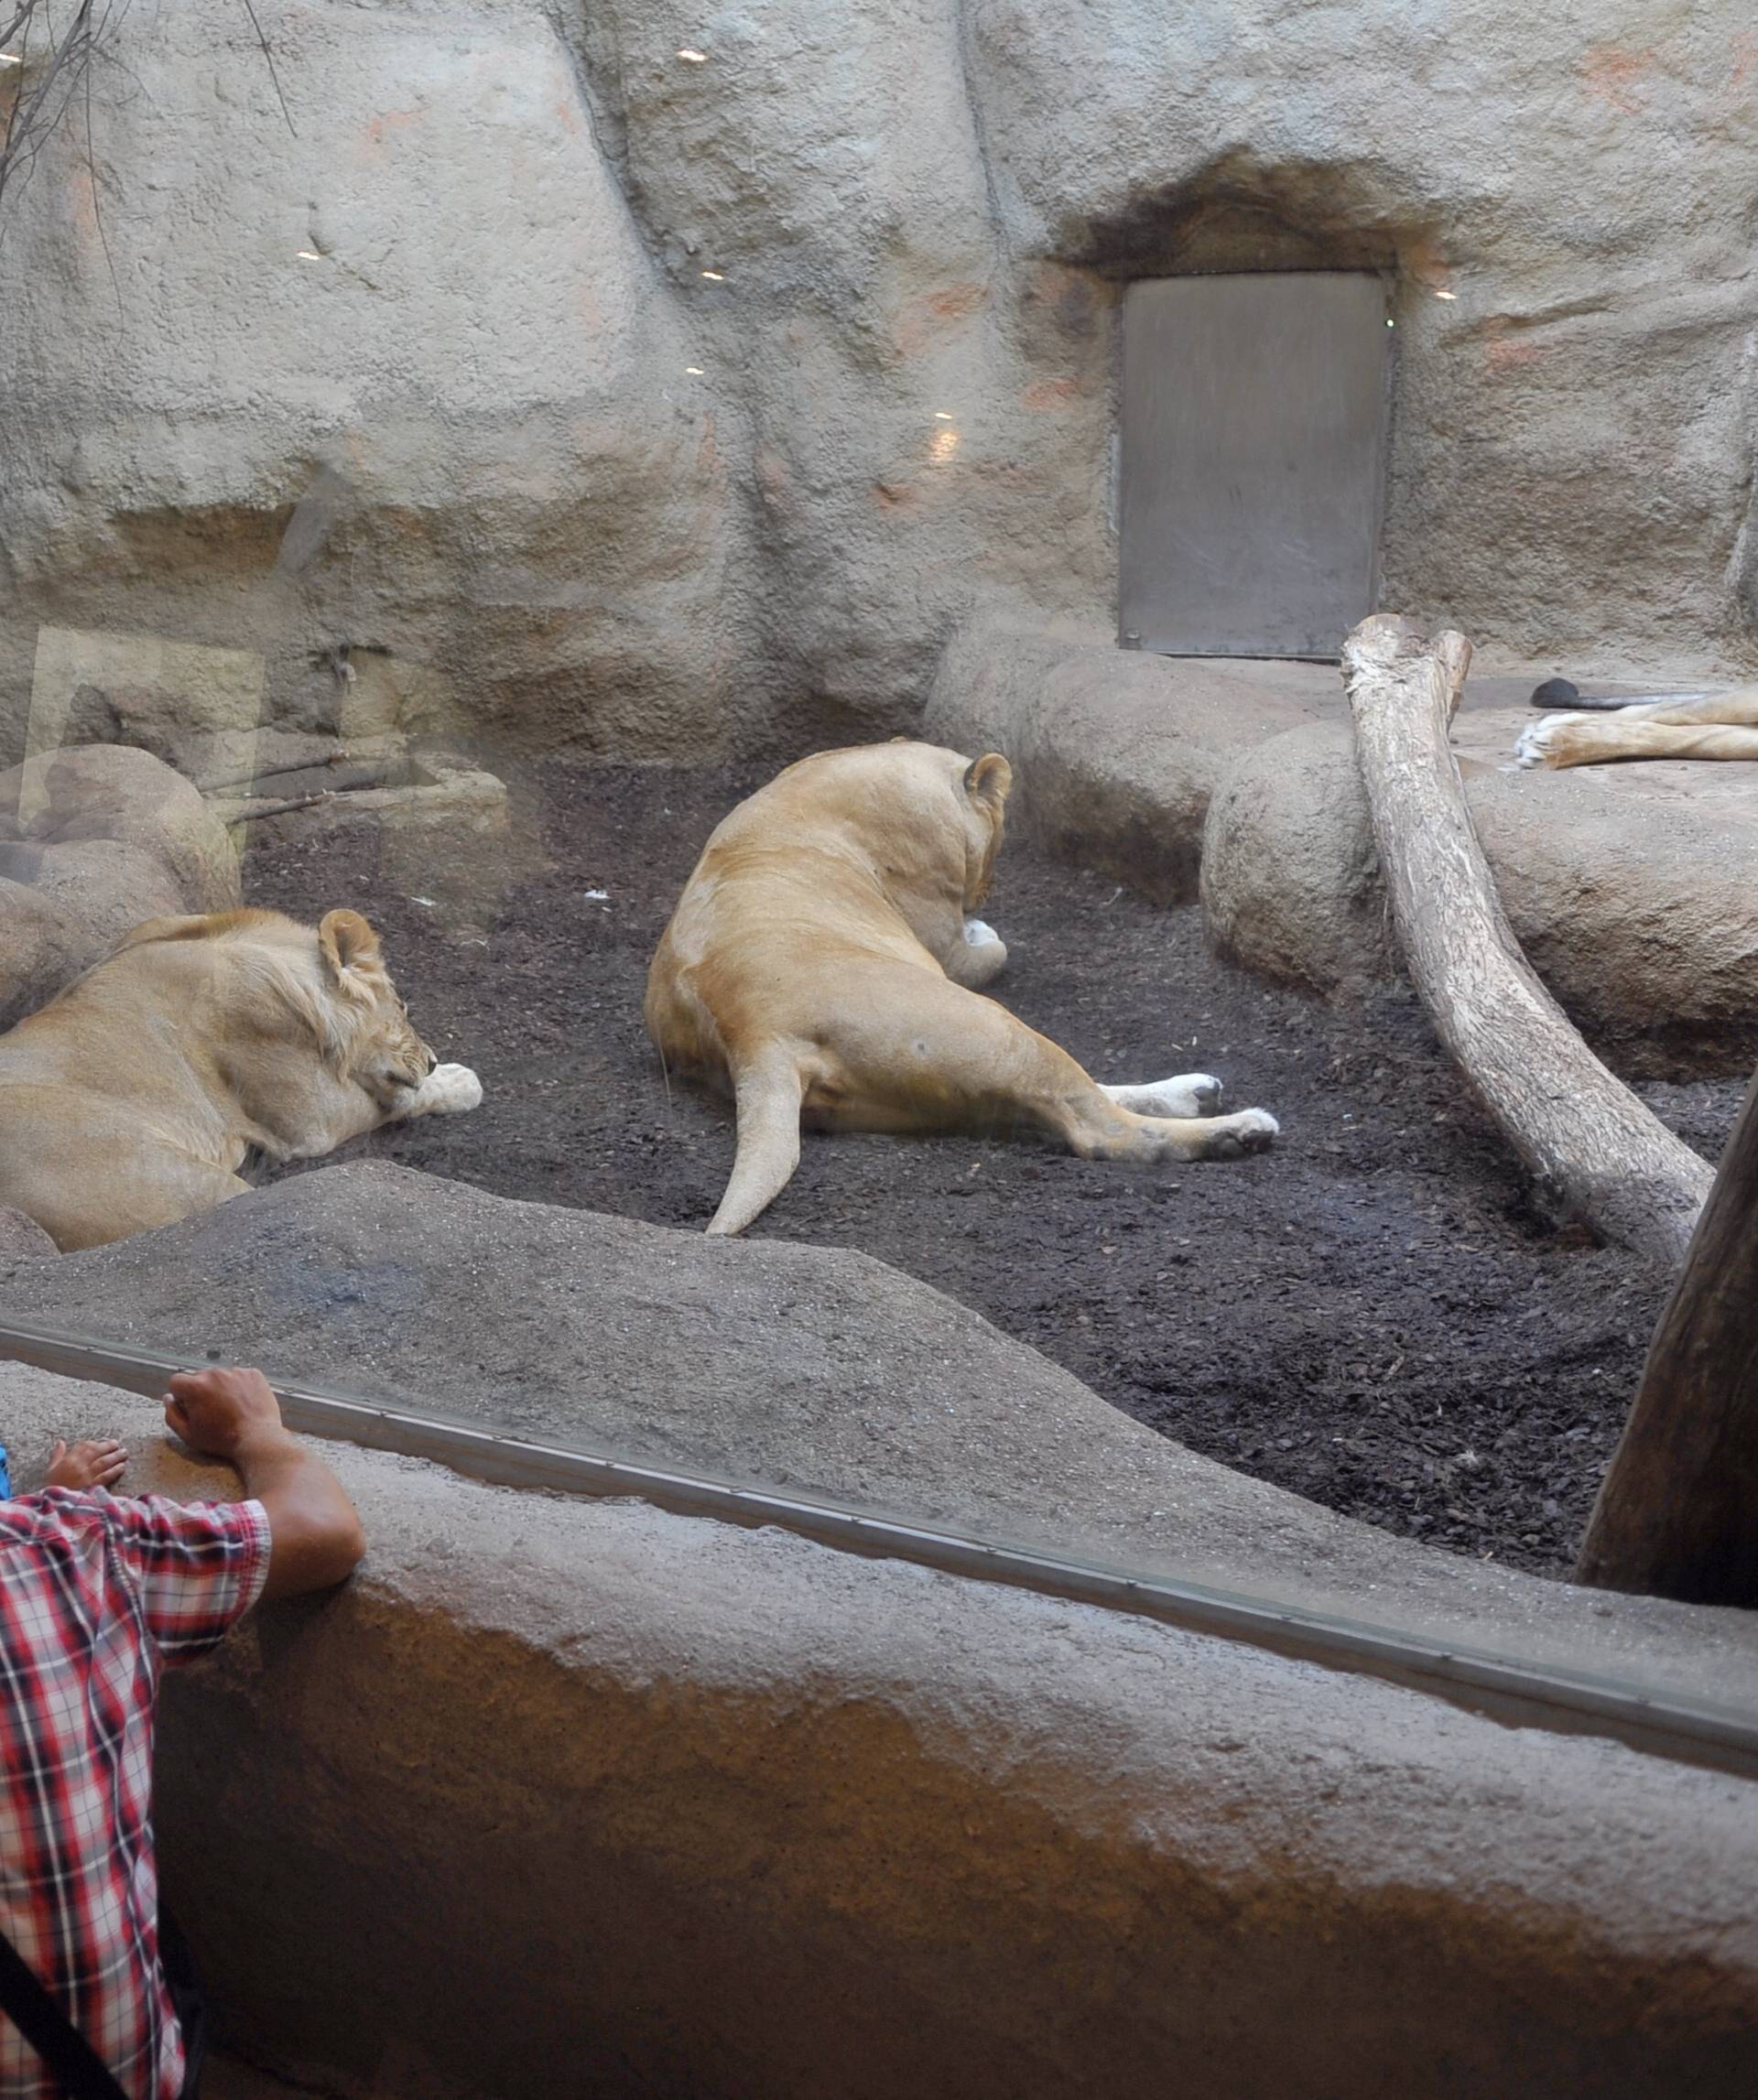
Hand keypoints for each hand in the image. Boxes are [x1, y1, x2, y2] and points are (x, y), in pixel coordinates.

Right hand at [46, 1438, 126, 1491]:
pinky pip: (106, 1476)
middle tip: (116, 1444)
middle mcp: (78, 1466)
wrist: (54, 1508)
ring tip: (124, 1453)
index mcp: (68, 1461)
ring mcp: (86, 1477)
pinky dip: (115, 1470)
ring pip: (103, 1462)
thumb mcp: (50, 1471)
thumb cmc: (51, 1489)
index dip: (94, 1443)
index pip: (84, 1446)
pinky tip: (122, 1467)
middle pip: (96, 1452)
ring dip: (115, 1456)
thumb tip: (60, 1442)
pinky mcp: (93, 1487)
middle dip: (108, 1446)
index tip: (101, 1443)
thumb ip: (57, 1456)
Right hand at [163, 1367, 287, 1461]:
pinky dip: (239, 1386)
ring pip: (220, 1376)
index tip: (190, 1408)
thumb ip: (172, 1414)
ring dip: (220, 1387)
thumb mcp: (188, 1434)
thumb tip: (168, 1398)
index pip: (176, 1381)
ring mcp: (236, 1371)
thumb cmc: (220, 1439)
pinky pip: (239, 1376)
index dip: (180, 1395)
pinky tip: (243, 1402)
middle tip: (212, 1410)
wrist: (257, 1438)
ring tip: (230, 1407)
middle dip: (200, 1390)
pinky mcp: (253, 1373)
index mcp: (195, 1386)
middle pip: (198, 1376)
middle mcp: (214, 1373)